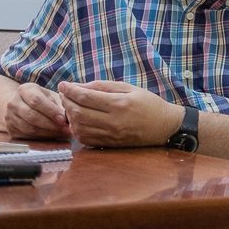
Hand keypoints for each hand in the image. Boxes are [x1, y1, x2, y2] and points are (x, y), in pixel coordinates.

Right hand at [4, 82, 71, 139]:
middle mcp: (13, 102)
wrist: (23, 105)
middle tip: (64, 129)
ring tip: (61, 133)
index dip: (50, 111)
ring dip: (47, 132)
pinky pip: (26, 136)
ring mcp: (9, 117)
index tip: (63, 119)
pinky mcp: (10, 129)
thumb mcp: (50, 96)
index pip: (36, 100)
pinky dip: (40, 137)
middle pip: (31, 116)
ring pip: (29, 128)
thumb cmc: (42, 100)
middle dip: (50, 124)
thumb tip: (69, 117)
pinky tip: (52, 136)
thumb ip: (58, 103)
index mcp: (24, 89)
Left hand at [58, 80, 182, 147]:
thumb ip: (105, 86)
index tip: (63, 84)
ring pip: (79, 127)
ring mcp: (110, 135)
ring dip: (69, 116)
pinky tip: (77, 121)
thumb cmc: (149, 104)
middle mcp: (113, 121)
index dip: (71, 90)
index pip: (86, 97)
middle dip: (66, 102)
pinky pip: (85, 139)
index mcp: (119, 104)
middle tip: (63, 94)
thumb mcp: (130, 88)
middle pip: (78, 113)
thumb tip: (81, 86)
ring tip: (69, 106)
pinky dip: (76, 130)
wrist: (165, 126)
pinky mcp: (109, 144)